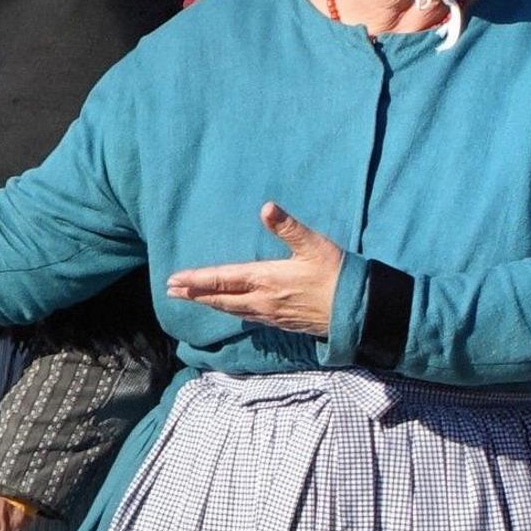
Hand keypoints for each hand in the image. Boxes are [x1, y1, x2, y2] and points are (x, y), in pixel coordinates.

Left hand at [166, 203, 344, 337]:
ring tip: (193, 299)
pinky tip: (230, 309)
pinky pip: (247, 317)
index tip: (174, 280)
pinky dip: (231, 311)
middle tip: (172, 292)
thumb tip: (267, 208)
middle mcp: (262, 300)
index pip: (221, 280)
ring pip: (231, 310)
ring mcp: (270, 314)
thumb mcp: (315, 246)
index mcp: (266, 279)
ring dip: (210, 303)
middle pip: (220, 298)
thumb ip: (289, 228)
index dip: (196, 280)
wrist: (358, 311)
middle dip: (195, 294)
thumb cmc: (337, 275)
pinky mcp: (281, 322)